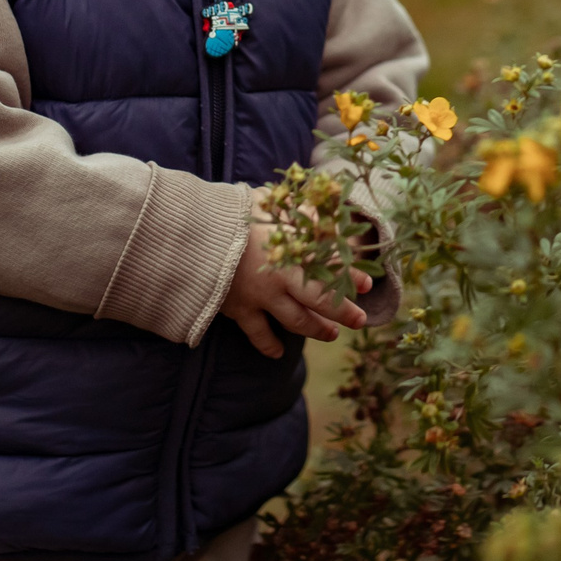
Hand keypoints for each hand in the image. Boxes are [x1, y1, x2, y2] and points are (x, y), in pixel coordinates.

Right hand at [221, 222, 370, 358]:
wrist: (192, 235)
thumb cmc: (233, 215)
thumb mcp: (272, 207)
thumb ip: (303, 214)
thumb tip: (333, 217)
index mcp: (291, 250)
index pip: (330, 265)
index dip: (350, 275)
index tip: (368, 283)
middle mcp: (281, 278)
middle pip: (319, 300)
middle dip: (343, 311)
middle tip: (360, 320)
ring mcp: (261, 297)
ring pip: (296, 321)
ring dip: (316, 329)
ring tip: (331, 334)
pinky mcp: (239, 309)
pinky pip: (258, 333)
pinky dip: (269, 345)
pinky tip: (278, 353)